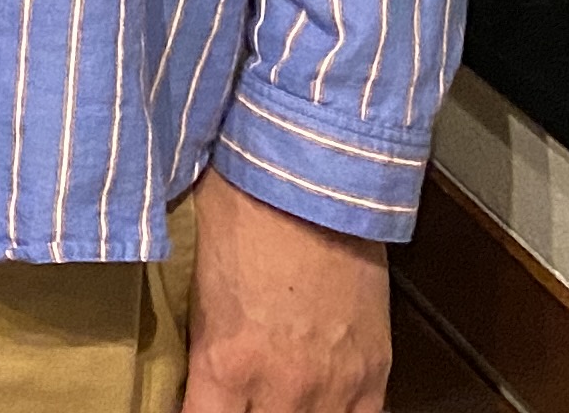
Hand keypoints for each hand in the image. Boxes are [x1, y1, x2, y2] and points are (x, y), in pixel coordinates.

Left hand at [179, 170, 389, 412]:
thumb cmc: (243, 211)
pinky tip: (318, 404)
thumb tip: (193, 372)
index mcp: (227, 362)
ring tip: (277, 394)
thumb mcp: (198, 283)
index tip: (193, 403)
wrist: (311, 179)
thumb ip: (202, 342)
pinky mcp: (375, 371)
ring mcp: (335, 384)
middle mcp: (283, 387)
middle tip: (237, 392)